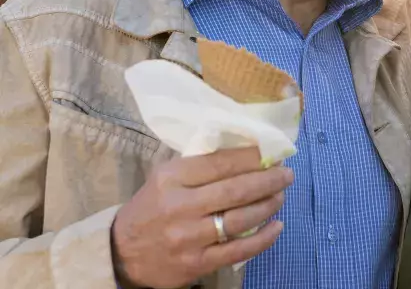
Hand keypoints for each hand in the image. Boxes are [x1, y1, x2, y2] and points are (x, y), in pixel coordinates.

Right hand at [111, 147, 292, 287]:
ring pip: (241, 220)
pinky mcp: (196, 263)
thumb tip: (248, 149)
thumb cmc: (153, 206)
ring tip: (281, 195)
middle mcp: (179, 206)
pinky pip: (238, 250)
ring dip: (268, 205)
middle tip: (287, 174)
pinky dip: (264, 238)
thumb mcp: (167, 177)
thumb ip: (200, 164)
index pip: (221, 163)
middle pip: (236, 190)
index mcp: (171, 178)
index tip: (274, 153)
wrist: (121, 252)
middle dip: (269, 180)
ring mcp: (188, 238)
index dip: (253, 157)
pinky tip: (277, 226)